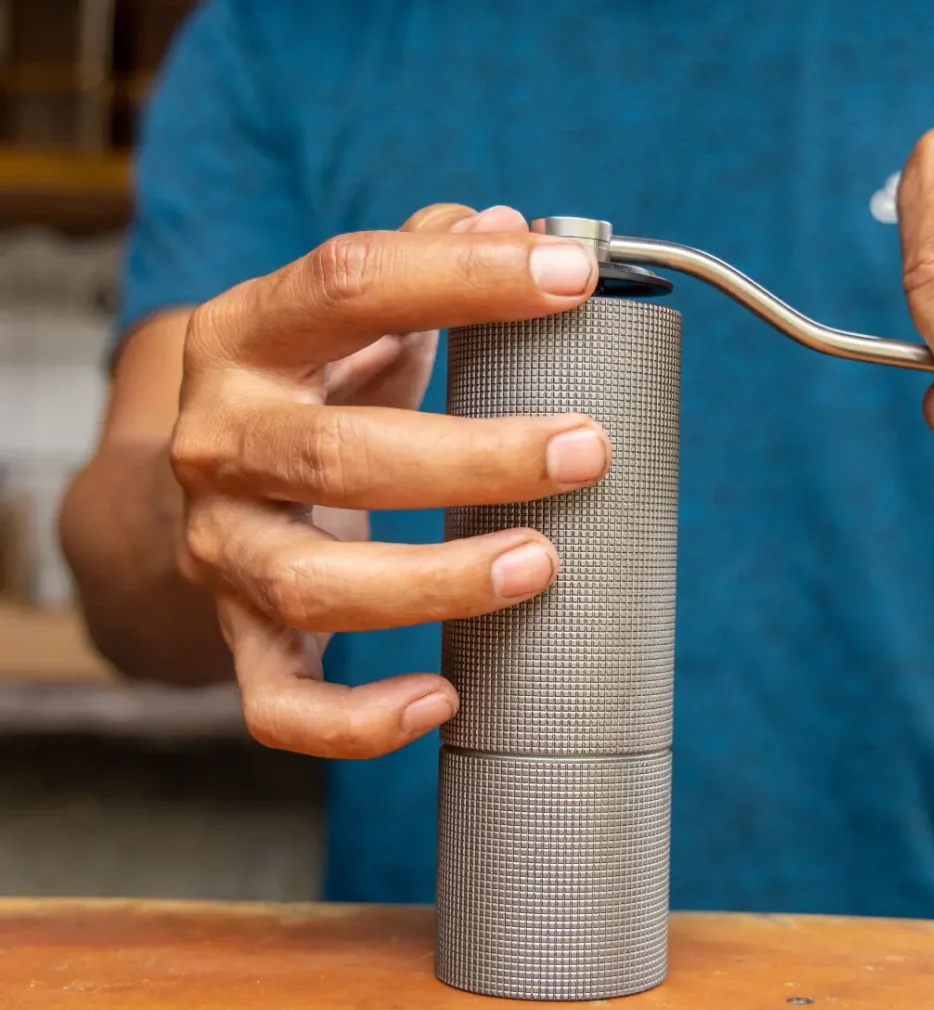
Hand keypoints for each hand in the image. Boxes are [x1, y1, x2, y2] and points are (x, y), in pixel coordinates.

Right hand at [171, 204, 606, 757]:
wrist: (205, 488)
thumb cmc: (307, 394)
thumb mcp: (342, 319)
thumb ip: (418, 266)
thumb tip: (511, 224)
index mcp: (247, 340)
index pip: (348, 284)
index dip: (462, 277)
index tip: (573, 278)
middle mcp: (218, 443)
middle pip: (336, 456)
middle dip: (474, 458)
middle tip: (586, 451)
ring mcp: (221, 550)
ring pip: (311, 585)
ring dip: (435, 583)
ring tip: (541, 564)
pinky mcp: (239, 638)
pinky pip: (279, 704)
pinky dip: (357, 720)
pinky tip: (445, 698)